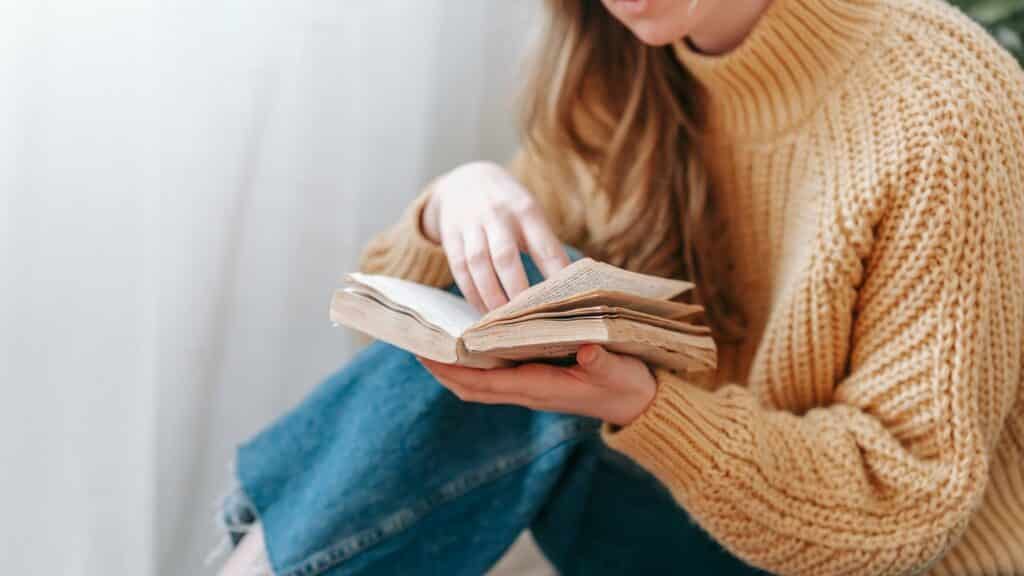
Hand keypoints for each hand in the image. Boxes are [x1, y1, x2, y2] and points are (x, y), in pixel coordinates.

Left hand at [418, 344, 656, 426]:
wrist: (640, 404)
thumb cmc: (627, 383)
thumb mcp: (618, 370)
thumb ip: (600, 361)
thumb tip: (585, 350)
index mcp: (541, 387)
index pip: (486, 382)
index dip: (454, 370)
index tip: (428, 353)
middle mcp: (528, 391)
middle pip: (472, 386)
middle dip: (442, 369)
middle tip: (415, 343)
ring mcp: (530, 389)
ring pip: (480, 384)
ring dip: (454, 369)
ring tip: (431, 342)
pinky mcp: (536, 382)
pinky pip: (494, 378)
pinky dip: (474, 365)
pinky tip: (467, 344)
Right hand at [422, 161, 569, 311]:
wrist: (466, 180)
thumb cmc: (509, 206)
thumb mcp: (530, 213)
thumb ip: (545, 244)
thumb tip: (569, 286)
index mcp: (526, 210)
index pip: (543, 246)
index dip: (554, 273)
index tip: (564, 300)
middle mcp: (498, 215)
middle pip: (506, 257)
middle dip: (517, 290)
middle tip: (528, 319)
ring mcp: (471, 225)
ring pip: (479, 264)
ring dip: (491, 296)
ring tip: (503, 321)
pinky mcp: (451, 236)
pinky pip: (459, 269)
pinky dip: (472, 293)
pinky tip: (482, 311)